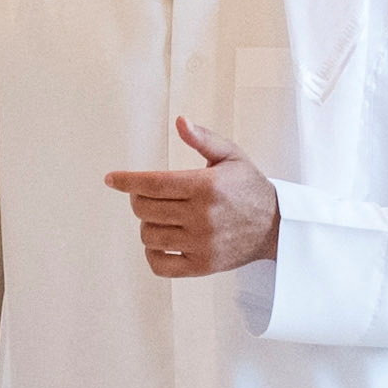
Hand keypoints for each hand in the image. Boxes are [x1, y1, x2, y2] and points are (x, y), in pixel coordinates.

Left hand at [104, 114, 280, 277]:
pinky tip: (159, 240)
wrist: (276, 226)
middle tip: (147, 195)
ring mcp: (202, 244)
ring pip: (148, 235)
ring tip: (159, 216)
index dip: (126, 180)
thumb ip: (203, 139)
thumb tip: (180, 121)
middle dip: (138, 198)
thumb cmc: (249, 187)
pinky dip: (152, 252)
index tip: (111, 179)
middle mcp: (203, 216)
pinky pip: (160, 264)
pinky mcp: (202, 266)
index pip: (153, 184)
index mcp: (207, 186)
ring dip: (146, 223)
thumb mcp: (231, 156)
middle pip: (145, 209)